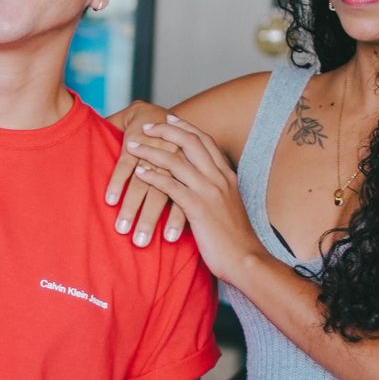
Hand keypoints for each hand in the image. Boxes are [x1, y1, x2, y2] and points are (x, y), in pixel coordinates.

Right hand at [105, 100, 188, 248]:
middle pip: (161, 193)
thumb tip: (197, 226)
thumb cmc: (169, 149)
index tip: (171, 240)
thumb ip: (187, 190)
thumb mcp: (185, 166)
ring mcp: (152, 149)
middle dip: (149, 220)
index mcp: (188, 165)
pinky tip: (111, 201)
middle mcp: (173, 157)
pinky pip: (124, 165)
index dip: (177, 218)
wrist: (152, 115)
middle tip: (141, 242)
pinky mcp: (133, 142)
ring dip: (131, 208)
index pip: (183, 195)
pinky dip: (117, 183)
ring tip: (122, 229)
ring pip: (142, 182)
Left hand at [126, 118, 261, 285]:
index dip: (185, 128)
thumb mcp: (228, 207)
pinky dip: (152, 177)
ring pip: (176, 160)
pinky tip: (138, 173)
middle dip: (165, 130)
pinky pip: (170, 186)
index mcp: (227, 176)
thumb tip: (200, 184)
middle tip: (146, 127)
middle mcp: (219, 178)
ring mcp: (209, 192)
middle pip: (190, 142)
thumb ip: (216, 192)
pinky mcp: (199, 208)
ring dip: (151, 150)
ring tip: (132, 146)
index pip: (206, 141)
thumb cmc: (234, 239)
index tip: (169, 119)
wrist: (246, 260)